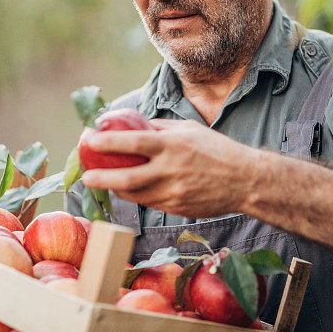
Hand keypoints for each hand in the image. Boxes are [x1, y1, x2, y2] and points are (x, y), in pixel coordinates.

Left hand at [79, 119, 260, 217]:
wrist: (245, 181)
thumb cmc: (217, 149)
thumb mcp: (189, 129)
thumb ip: (160, 127)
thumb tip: (133, 123)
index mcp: (173, 145)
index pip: (132, 142)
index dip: (107, 141)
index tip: (89, 138)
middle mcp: (171, 170)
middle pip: (126, 177)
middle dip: (101, 177)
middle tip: (86, 175)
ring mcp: (173, 192)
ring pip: (134, 195)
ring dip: (115, 188)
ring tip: (103, 181)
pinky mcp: (177, 208)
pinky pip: (149, 202)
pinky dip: (135, 196)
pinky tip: (127, 190)